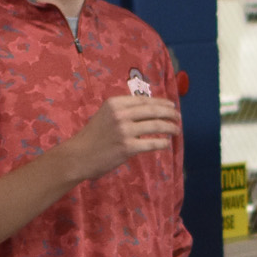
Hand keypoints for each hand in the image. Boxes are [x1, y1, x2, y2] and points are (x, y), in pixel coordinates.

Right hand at [62, 96, 179, 182]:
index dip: (161, 102)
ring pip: (155, 125)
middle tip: (178, 117)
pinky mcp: (127, 147)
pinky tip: (167, 144)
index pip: (144, 100)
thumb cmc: (92, 137)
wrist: (78, 156)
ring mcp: (125, 131)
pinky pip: (151, 143)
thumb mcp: (105, 116)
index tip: (171, 105)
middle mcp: (121, 114)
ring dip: (170, 127)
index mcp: (115, 103)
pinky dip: (162, 143)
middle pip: (153, 110)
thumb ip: (123, 111)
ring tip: (176, 130)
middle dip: (169, 113)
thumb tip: (146, 111)